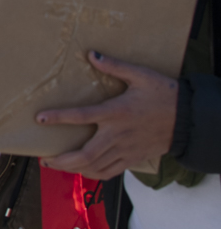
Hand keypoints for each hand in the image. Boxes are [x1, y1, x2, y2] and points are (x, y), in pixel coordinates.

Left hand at [36, 51, 177, 179]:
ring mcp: (125, 150)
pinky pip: (109, 172)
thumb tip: (92, 54)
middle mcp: (117, 135)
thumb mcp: (140, 75)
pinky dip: (92, 173)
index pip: (81, 116)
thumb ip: (114, 66)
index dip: (58, 118)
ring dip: (72, 169)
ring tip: (56, 166)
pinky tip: (82, 170)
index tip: (39, 118)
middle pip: (85, 154)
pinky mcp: (133, 159)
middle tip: (44, 160)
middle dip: (61, 160)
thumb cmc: (163, 95)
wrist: (188, 119)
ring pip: (95, 166)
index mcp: (116, 112)